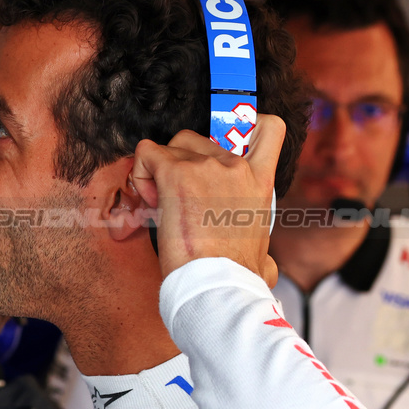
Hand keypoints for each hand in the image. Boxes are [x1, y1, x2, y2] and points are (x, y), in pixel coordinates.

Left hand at [131, 114, 283, 284]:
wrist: (217, 283)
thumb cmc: (236, 275)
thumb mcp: (264, 256)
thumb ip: (265, 253)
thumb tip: (266, 268)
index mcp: (261, 181)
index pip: (268, 128)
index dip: (244, 125)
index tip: (222, 150)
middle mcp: (235, 166)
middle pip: (199, 138)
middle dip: (183, 163)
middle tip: (180, 200)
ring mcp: (206, 166)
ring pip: (171, 146)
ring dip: (160, 171)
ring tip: (163, 205)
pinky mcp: (175, 173)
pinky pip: (146, 153)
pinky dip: (141, 173)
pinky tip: (150, 201)